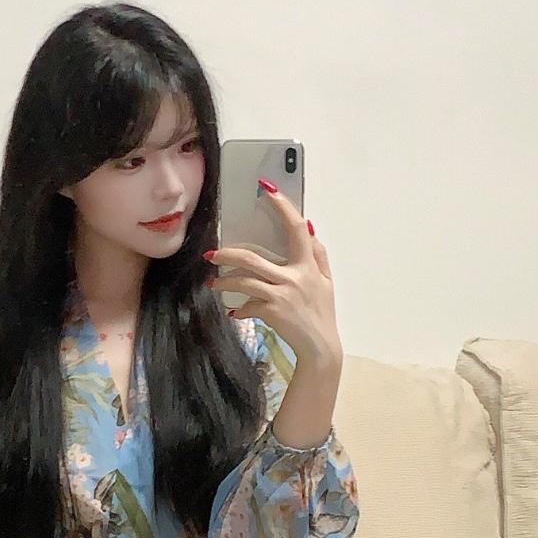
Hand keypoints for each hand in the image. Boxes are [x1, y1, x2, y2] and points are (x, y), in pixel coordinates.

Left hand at [207, 184, 342, 363]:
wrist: (320, 348)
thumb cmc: (322, 312)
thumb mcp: (326, 281)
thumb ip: (318, 254)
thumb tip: (309, 226)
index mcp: (308, 264)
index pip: (296, 228)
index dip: (283, 207)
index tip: (267, 189)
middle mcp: (294, 277)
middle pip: (252, 258)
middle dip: (227, 254)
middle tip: (212, 254)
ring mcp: (281, 294)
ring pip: (243, 281)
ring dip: (224, 282)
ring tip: (214, 283)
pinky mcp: (271, 312)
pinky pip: (246, 305)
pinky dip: (239, 308)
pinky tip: (235, 311)